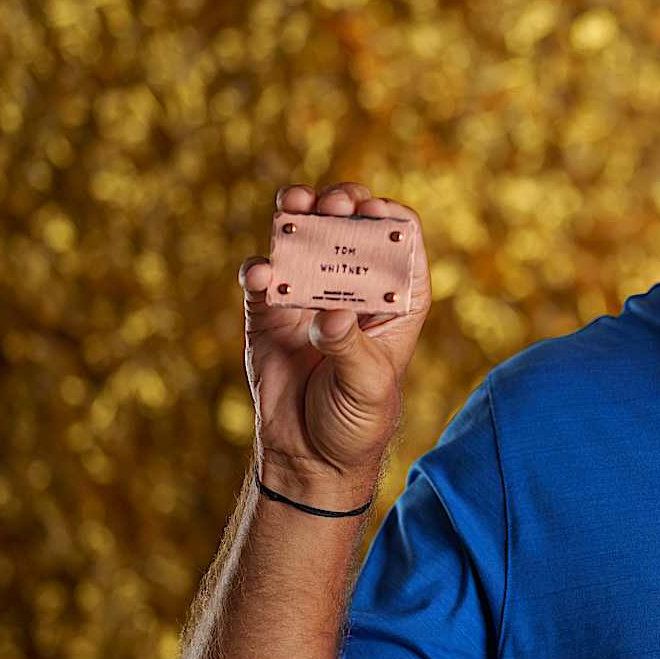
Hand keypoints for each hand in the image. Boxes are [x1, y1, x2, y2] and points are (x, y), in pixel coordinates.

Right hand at [238, 182, 431, 508]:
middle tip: (333, 200)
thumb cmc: (356, 421)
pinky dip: (258, 269)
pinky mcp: (269, 312)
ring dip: (298, 216)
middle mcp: (354, 289)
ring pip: (303, 240)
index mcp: (396, 300)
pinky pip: (262, 280)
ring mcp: (309, 295)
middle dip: (342, 204)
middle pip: (350, 228)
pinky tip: (261, 273)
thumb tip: (332, 316)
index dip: (389, 218)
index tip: (373, 209)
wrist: (309, 457)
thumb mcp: (367, 387)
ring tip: (295, 206)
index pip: (400, 242)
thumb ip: (350, 349)